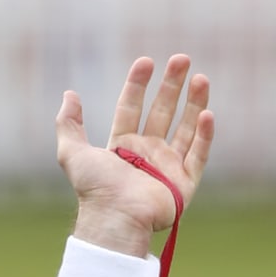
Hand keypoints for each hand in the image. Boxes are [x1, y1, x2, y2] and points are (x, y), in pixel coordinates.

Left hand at [55, 55, 213, 253]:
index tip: (146, 61)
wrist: (115, 217)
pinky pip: (198, 155)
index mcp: (122, 146)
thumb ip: (68, 123)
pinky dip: (204, 135)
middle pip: (163, 112)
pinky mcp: (184, 183)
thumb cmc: (94, 188)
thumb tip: (69, 94)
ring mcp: (168, 167)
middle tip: (182, 59)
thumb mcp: (72, 152)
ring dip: (195, 103)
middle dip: (172, 85)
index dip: (138, 84)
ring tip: (201, 78)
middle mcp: (147, 153)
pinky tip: (207, 114)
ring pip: (185, 128)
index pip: (132, 107)